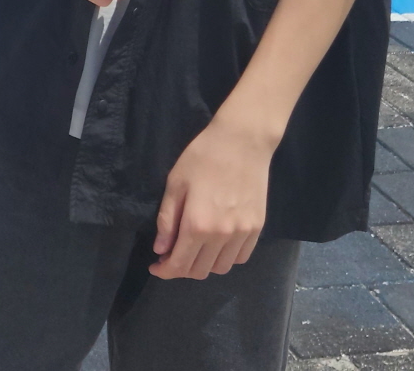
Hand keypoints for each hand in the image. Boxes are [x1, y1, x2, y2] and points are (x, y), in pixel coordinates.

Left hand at [151, 121, 274, 278]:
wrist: (242, 141)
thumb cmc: (203, 157)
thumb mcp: (175, 184)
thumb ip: (167, 220)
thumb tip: (161, 250)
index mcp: (197, 225)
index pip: (179, 264)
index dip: (165, 271)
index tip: (156, 267)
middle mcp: (221, 236)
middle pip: (199, 271)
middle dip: (181, 268)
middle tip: (171, 255)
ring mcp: (243, 233)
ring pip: (221, 268)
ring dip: (204, 265)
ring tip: (194, 249)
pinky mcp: (257, 228)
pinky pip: (240, 257)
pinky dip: (225, 258)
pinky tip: (216, 244)